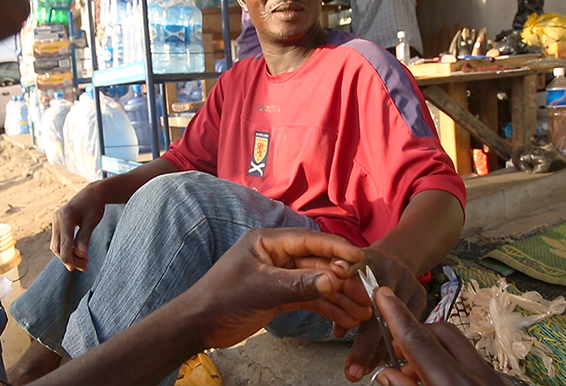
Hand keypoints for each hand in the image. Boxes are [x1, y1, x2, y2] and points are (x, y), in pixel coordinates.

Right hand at [50, 182, 106, 270]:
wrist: (91, 193)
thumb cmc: (94, 206)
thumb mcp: (92, 221)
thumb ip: (85, 237)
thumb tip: (81, 254)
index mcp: (66, 216)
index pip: (64, 243)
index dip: (69, 258)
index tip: (77, 268)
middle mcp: (57, 218)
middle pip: (58, 247)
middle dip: (70, 259)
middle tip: (85, 267)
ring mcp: (55, 221)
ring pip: (57, 245)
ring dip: (68, 255)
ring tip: (84, 262)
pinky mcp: (57, 223)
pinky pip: (59, 240)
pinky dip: (67, 249)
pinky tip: (78, 254)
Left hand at [189, 228, 366, 349]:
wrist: (199, 325)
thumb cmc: (221, 299)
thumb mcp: (261, 290)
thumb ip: (298, 284)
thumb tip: (333, 279)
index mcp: (267, 242)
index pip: (309, 240)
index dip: (336, 249)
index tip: (359, 258)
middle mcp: (276, 255)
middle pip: (318, 262)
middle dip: (343, 278)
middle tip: (366, 292)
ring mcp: (280, 275)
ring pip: (317, 282)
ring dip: (340, 296)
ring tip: (363, 311)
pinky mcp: (281, 294)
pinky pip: (310, 297)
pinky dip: (328, 307)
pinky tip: (346, 318)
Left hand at [331, 249, 426, 381]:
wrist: (393, 258)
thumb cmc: (360, 272)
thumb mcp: (344, 276)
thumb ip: (338, 299)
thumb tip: (338, 332)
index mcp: (365, 261)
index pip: (354, 285)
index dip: (350, 311)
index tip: (340, 333)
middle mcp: (389, 269)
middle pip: (378, 313)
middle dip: (365, 346)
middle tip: (353, 371)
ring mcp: (408, 282)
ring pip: (395, 324)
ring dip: (379, 351)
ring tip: (364, 370)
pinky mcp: (421, 295)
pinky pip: (409, 326)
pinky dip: (395, 344)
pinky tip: (382, 359)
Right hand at [372, 286, 503, 385]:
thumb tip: (387, 374)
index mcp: (453, 385)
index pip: (419, 340)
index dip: (397, 316)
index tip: (382, 294)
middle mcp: (479, 377)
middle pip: (441, 331)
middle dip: (415, 333)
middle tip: (396, 353)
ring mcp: (493, 379)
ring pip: (457, 342)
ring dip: (431, 349)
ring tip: (413, 372)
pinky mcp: (498, 382)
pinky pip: (469, 358)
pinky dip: (447, 361)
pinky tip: (433, 378)